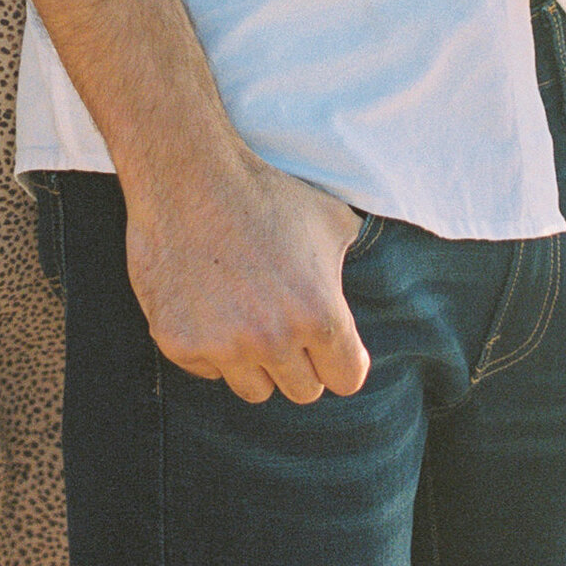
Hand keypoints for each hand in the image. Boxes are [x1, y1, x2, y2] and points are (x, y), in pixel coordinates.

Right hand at [123, 145, 370, 406]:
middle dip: (297, 361)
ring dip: (253, 362)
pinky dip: (208, 346)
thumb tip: (385, 278)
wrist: (186, 175)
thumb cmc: (264, 193)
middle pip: (302, 390)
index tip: (324, 342)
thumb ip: (353, 261)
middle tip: (279, 320)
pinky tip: (205, 303)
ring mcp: (222, 346)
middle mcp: (273, 340)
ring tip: (242, 313)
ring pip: (254, 388)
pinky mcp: (179, 343)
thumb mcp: (330, 219)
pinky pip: (206, 370)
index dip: (339, 359)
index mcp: (320, 317)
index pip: (346, 379)